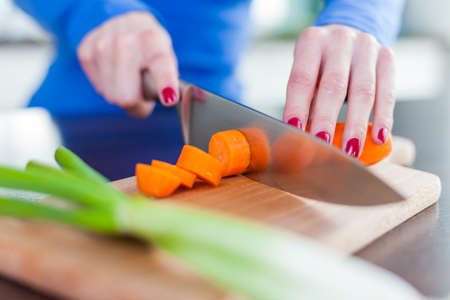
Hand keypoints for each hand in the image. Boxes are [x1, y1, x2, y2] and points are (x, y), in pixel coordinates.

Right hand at [77, 12, 178, 117]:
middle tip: (140, 91)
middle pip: (126, 96)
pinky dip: (108, 85)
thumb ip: (168, 85)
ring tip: (128, 76)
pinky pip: (98, 88)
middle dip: (135, 102)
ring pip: (111, 95)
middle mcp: (127, 39)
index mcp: (154, 40)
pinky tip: (114, 69)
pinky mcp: (85, 51)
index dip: (165, 82)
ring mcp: (102, 43)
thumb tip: (165, 100)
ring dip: (121, 92)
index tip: (170, 98)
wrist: (127, 24)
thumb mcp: (167, 63)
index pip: (160, 64)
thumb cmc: (151, 53)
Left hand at [283, 25, 395, 156]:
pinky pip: (387, 91)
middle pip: (333, 85)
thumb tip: (301, 136)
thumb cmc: (320, 65)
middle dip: (327, 119)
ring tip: (351, 150)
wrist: (347, 37)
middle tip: (323, 144)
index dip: (298, 107)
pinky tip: (378, 137)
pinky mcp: (387, 57)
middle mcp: (339, 39)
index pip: (302, 79)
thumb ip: (305, 102)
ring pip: (363, 91)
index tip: (295, 131)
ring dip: (357, 125)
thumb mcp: (307, 74)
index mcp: (311, 41)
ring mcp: (366, 46)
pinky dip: (383, 117)